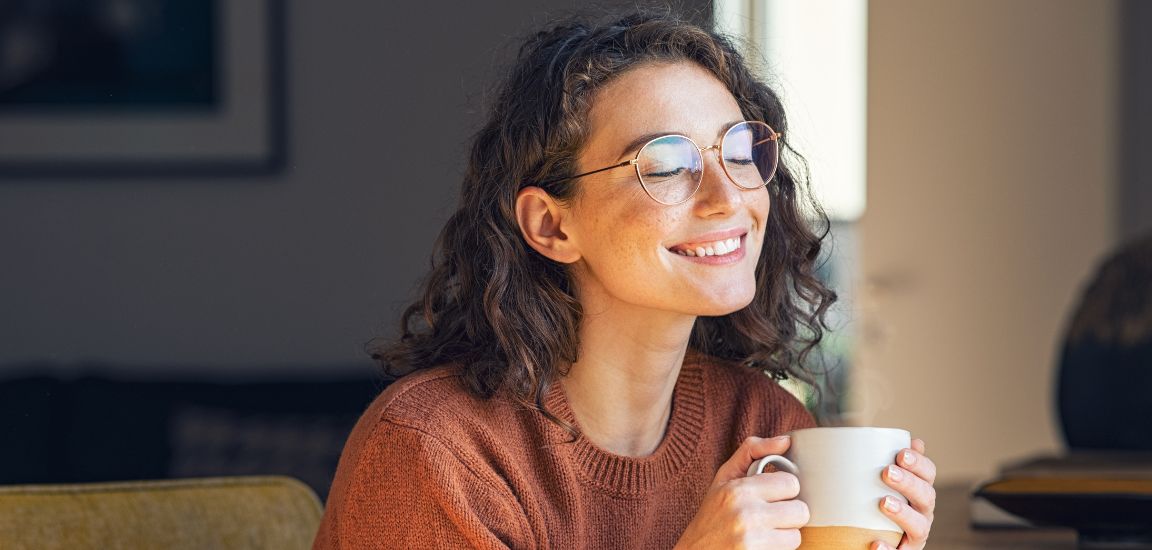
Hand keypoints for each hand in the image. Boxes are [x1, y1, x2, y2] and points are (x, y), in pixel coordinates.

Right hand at [675, 436, 809, 548]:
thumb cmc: (712, 514)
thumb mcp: (725, 477)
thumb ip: (752, 451)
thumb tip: (786, 440)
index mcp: (739, 489)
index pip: (791, 483)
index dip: (784, 490)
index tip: (771, 496)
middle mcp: (746, 514)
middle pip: (801, 510)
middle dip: (788, 514)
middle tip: (770, 516)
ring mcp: (752, 540)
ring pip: (796, 535)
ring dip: (784, 535)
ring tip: (764, 532)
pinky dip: (777, 549)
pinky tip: (761, 545)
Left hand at [873, 438, 935, 549]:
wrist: (865, 538)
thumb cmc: (874, 503)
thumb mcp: (880, 480)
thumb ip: (888, 459)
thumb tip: (910, 438)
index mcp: (919, 491)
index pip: (928, 474)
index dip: (919, 463)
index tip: (900, 453)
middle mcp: (922, 513)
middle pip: (926, 496)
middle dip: (909, 483)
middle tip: (887, 472)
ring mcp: (914, 536)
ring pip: (919, 526)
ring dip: (904, 513)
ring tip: (884, 503)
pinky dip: (889, 549)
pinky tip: (876, 543)